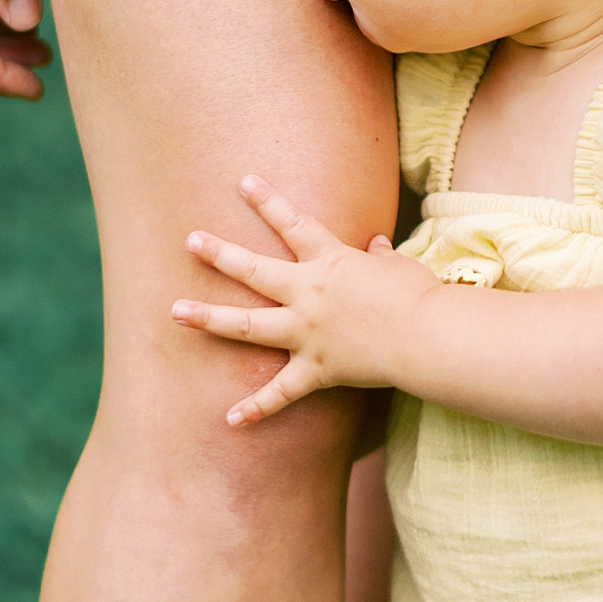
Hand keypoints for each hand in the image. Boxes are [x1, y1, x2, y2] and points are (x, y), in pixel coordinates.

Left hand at [173, 176, 428, 422]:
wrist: (426, 336)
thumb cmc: (418, 296)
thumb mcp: (398, 266)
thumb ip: (381, 256)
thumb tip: (376, 246)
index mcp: (331, 261)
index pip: (293, 223)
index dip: (268, 201)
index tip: (243, 182)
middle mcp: (309, 293)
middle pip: (254, 270)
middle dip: (220, 254)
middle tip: (191, 240)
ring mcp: (307, 333)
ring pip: (247, 325)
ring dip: (209, 318)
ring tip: (176, 312)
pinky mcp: (316, 370)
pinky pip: (280, 393)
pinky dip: (256, 408)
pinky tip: (229, 419)